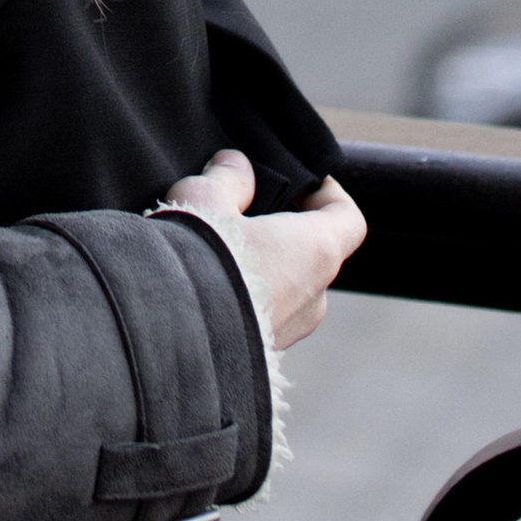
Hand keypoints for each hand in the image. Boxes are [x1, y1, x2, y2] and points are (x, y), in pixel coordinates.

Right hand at [160, 150, 365, 350]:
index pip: (348, 219)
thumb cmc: (200, 260)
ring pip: (290, 288)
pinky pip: (267, 316)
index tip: (301, 183)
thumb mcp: (206, 198)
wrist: (171, 335)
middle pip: (316, 253)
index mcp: (316, 251)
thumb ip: (228, 178)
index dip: (328, 195)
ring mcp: (292, 331)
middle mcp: (314, 296)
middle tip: (247, 213)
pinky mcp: (265, 355)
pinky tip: (207, 286)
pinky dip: (248, 298)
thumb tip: (236, 165)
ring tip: (218, 252)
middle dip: (286, 232)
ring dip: (265, 268)